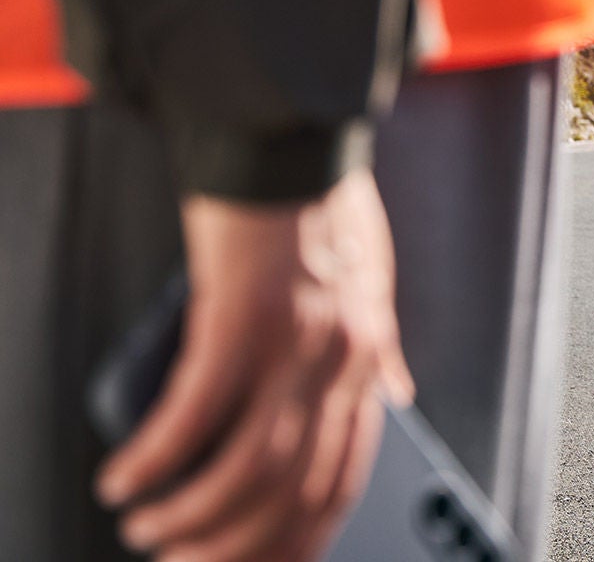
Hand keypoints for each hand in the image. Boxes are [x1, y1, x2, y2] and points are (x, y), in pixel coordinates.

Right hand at [96, 169, 413, 561]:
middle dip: (234, 544)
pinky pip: (195, 414)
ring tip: (148, 530)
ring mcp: (295, 344)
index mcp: (369, 362)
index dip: (298, 537)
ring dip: (189, 516)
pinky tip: (128, 478)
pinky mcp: (240, 319)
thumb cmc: (322, 209)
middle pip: (292, 490)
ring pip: (247, 468)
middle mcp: (342, 363)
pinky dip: (157, 458)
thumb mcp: (374, 285)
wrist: (293, 140)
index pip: (343, 478)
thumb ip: (379, 349)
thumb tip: (398, 398)